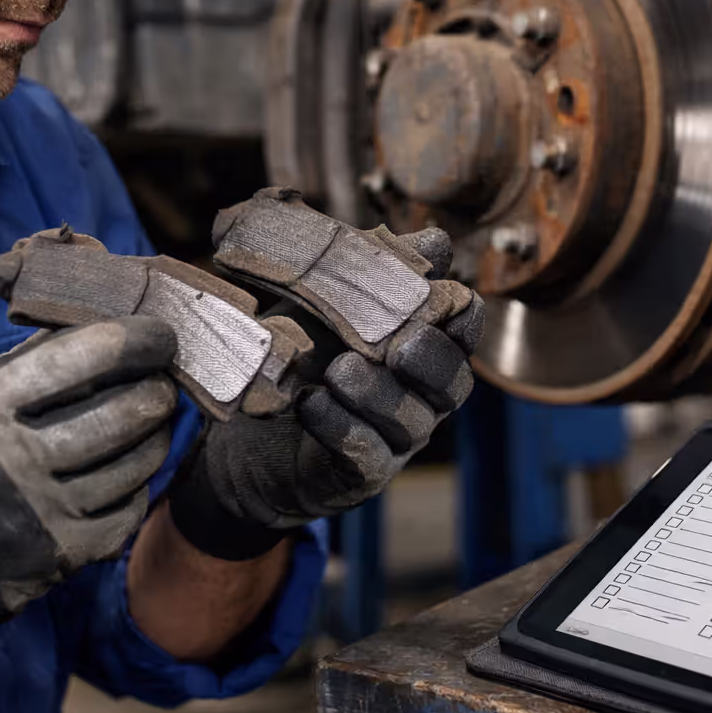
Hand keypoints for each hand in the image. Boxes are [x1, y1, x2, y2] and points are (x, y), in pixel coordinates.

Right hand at [0, 319, 179, 676]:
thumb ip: (18, 370)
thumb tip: (88, 331)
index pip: (81, 358)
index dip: (134, 340)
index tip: (156, 334)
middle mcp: (13, 461)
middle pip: (121, 413)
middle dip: (156, 389)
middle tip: (163, 378)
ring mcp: (39, 515)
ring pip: (133, 464)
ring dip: (156, 436)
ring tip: (155, 420)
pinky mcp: (56, 559)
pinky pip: (124, 515)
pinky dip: (138, 488)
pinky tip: (132, 473)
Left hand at [169, 195, 484, 558]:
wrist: (247, 436)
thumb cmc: (296, 355)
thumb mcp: (318, 298)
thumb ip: (360, 262)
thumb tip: (428, 237)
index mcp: (419, 346)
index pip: (465, 329)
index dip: (461, 312)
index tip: (439, 293)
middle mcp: (419, 396)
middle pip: (454, 381)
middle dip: (431, 358)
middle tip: (396, 342)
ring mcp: (394, 440)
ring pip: (413, 421)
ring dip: (379, 394)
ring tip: (340, 370)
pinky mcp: (359, 474)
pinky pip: (368, 456)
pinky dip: (344, 427)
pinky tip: (313, 403)